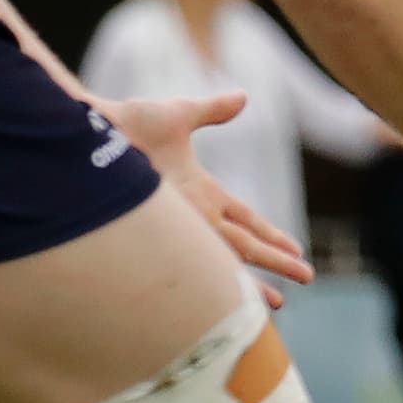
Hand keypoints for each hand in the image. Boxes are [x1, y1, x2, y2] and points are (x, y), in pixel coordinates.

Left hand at [104, 91, 311, 296]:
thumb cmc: (129, 125)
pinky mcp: (166, 233)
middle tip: (307, 277)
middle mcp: (196, 214)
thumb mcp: (178, 115)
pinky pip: (199, 264)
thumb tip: (242, 98)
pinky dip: (218, 284)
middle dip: (277, 262)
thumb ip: (212, 111)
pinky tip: (230, 304)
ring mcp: (182, 226)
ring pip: (228, 261)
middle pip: (246, 243)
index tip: (295, 248)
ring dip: (253, 282)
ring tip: (278, 303)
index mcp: (202, 191)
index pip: (246, 218)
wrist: (94, 133)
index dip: (270, 232)